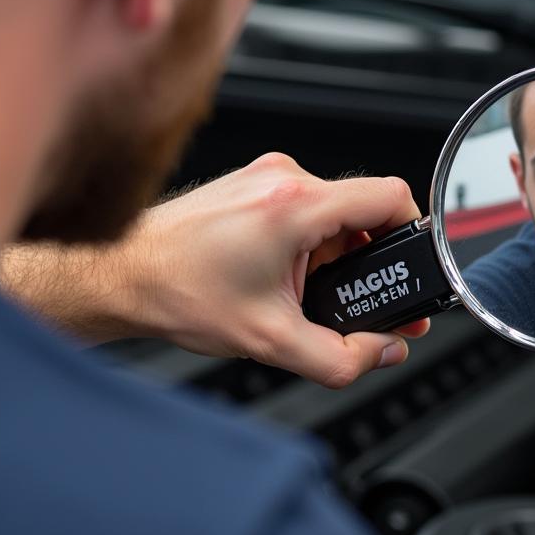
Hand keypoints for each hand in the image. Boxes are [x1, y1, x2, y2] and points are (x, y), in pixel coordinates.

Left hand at [0, 153, 428, 387]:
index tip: (412, 264)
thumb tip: (382, 352)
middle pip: (364, 210)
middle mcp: (283, 179)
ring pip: (334, 212)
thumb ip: (342, 358)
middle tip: (370, 297)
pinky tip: (290, 278)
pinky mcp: (254, 184)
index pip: (390, 196)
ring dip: (339, 254)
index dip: (415, 232)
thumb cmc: (178, 291)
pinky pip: (306, 209)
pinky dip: (312, 244)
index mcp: (296, 205)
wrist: (120, 273)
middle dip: (374, 258)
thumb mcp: (271, 341)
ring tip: (315, 293)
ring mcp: (266, 177)